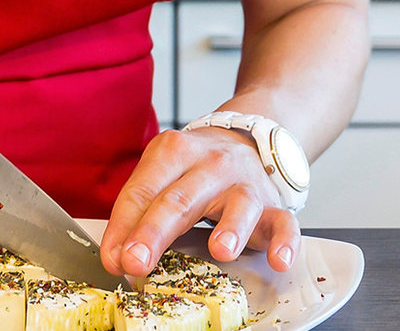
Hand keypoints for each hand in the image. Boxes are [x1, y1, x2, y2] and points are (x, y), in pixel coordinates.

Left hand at [100, 126, 298, 279]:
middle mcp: (210, 163)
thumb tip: (116, 258)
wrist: (245, 138)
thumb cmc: (193, 169)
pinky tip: (279, 259)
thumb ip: (138, 214)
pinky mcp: (273, 203)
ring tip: (220, 251)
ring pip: (240, 204)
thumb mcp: (161, 177)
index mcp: (172, 152)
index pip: (143, 190)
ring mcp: (245, 182)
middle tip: (136, 261)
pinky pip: (284, 220)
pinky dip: (285, 240)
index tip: (113, 258)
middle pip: (180, 199)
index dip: (124, 226)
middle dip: (155, 231)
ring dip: (231, 228)